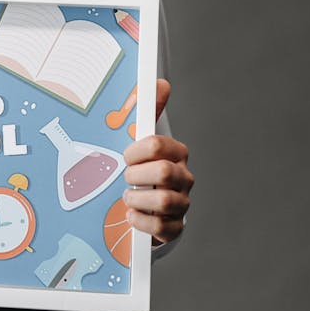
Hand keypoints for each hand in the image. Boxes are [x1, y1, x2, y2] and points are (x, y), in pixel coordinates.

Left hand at [122, 79, 192, 245]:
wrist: (145, 206)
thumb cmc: (143, 169)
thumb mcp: (141, 140)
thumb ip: (148, 112)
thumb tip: (161, 83)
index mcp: (176, 154)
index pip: (158, 145)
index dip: (135, 151)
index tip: (126, 156)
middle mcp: (183, 178)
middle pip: (163, 173)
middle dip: (136, 175)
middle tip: (126, 178)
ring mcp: (181, 203)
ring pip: (163, 201)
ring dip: (138, 199)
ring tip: (128, 197)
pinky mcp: (175, 227)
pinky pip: (162, 228)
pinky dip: (142, 221)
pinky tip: (132, 215)